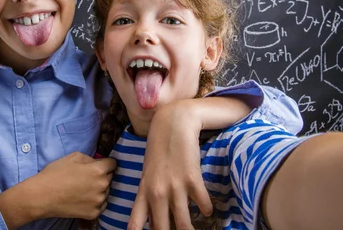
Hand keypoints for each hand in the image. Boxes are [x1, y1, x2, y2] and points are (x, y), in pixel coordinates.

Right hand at [37, 152, 115, 219]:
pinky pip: (101, 204)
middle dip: (102, 176)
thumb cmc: (55, 174)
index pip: (113, 164)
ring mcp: (99, 201)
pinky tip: (83, 198)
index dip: (106, 163)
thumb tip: (98, 162)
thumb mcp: (73, 156)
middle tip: (87, 177)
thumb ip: (90, 158)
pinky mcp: (94, 213)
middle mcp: (102, 185)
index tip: (101, 165)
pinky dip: (95, 201)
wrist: (42, 196)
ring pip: (106, 191)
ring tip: (83, 188)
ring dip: (99, 189)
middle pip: (110, 178)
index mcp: (98, 170)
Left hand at [128, 99, 212, 229]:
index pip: (135, 223)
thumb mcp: (149, 174)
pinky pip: (203, 205)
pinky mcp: (192, 179)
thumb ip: (149, 197)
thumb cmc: (160, 149)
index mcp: (144, 191)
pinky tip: (207, 209)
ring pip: (183, 224)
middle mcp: (157, 193)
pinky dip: (206, 210)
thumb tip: (155, 222)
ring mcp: (174, 187)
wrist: (173, 123)